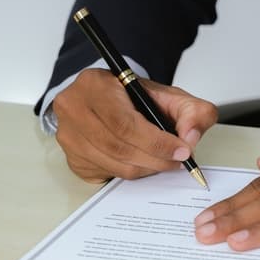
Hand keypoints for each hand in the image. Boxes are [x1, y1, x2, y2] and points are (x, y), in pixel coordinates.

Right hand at [52, 68, 217, 182]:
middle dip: (155, 159)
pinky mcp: (72, 159)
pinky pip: (107, 174)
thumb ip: (192, 110)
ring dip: (145, 168)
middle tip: (177, 160)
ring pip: (114, 165)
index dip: (156, 142)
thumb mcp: (168, 95)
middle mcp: (73, 109)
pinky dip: (130, 172)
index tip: (181, 150)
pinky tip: (141, 161)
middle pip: (118, 147)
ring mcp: (68, 136)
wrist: (107, 99)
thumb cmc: (133, 98)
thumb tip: (191, 137)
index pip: (124, 123)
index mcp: (93, 84)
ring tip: (162, 161)